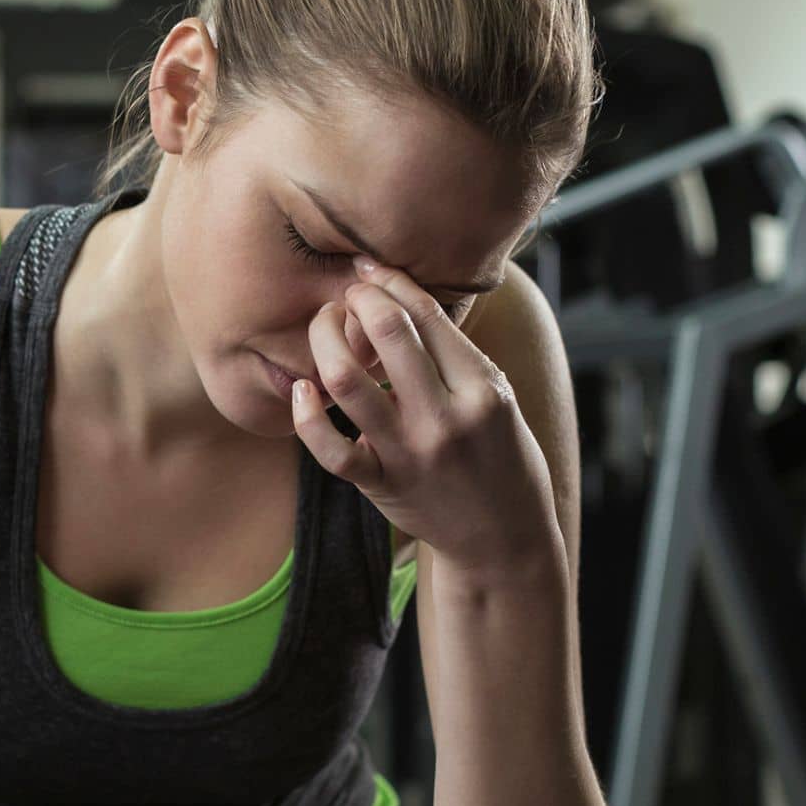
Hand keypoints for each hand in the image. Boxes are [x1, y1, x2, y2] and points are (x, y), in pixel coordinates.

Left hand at [289, 256, 556, 569]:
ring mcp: (410, 452)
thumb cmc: (500, 456)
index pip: (428, 315)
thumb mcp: (497, 399)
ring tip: (324, 328)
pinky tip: (302, 390)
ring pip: (348, 381)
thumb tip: (403, 297)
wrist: (504, 537)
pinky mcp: (381, 483)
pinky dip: (306, 415)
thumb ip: (455, 356)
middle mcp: (446, 417)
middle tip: (346, 295)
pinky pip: (330, 448)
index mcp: (482, 388)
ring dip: (325, 341)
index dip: (391, 282)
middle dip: (358, 300)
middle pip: (388, 333)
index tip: (369, 268)